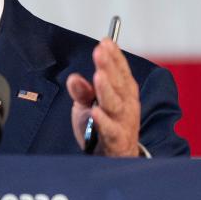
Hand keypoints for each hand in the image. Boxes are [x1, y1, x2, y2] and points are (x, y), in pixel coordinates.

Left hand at [66, 38, 140, 156]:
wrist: (113, 157)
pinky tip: (94, 110)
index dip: (114, 56)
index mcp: (123, 91)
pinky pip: (110, 129)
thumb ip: (82, 91)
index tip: (105, 41)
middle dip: (109, 66)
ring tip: (99, 75)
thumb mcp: (88, 104)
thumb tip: (73, 77)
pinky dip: (103, 120)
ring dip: (106, 89)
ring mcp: (123, 121)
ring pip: (115, 103)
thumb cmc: (102, 126)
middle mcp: (126, 104)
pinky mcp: (116, 139)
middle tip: (100, 51)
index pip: (120, 70)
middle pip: (117, 83)